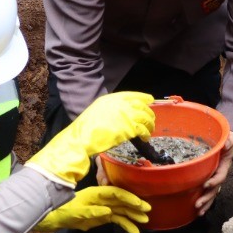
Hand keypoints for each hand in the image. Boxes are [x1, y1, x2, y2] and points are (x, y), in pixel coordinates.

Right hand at [26, 91, 155, 185]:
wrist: (81, 138)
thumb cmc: (85, 129)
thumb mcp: (96, 111)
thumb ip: (110, 110)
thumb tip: (121, 115)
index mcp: (110, 99)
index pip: (132, 95)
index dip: (143, 97)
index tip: (150, 100)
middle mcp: (120, 104)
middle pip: (141, 106)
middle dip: (149, 113)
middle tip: (151, 121)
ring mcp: (125, 115)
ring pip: (145, 117)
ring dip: (149, 125)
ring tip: (149, 131)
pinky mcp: (128, 128)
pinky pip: (143, 130)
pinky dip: (146, 134)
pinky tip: (145, 138)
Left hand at [35, 186, 150, 232]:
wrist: (56, 218)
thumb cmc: (64, 212)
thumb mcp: (75, 213)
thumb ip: (91, 212)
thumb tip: (107, 211)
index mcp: (96, 193)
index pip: (115, 193)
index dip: (128, 197)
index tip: (139, 203)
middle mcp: (102, 198)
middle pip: (122, 200)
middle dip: (135, 206)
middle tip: (148, 211)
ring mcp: (104, 207)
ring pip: (122, 210)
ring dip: (133, 216)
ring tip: (144, 222)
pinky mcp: (103, 216)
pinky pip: (117, 219)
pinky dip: (126, 225)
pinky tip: (135, 231)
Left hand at [194, 131, 232, 214]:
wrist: (229, 145)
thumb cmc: (228, 142)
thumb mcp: (230, 140)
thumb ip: (228, 142)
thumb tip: (226, 144)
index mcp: (224, 166)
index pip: (220, 176)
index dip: (214, 181)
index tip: (206, 185)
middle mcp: (220, 175)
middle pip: (215, 189)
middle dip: (207, 198)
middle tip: (198, 205)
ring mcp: (215, 179)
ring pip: (211, 194)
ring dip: (205, 204)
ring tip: (198, 213)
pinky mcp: (210, 180)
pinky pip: (207, 192)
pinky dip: (203, 201)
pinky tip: (196, 210)